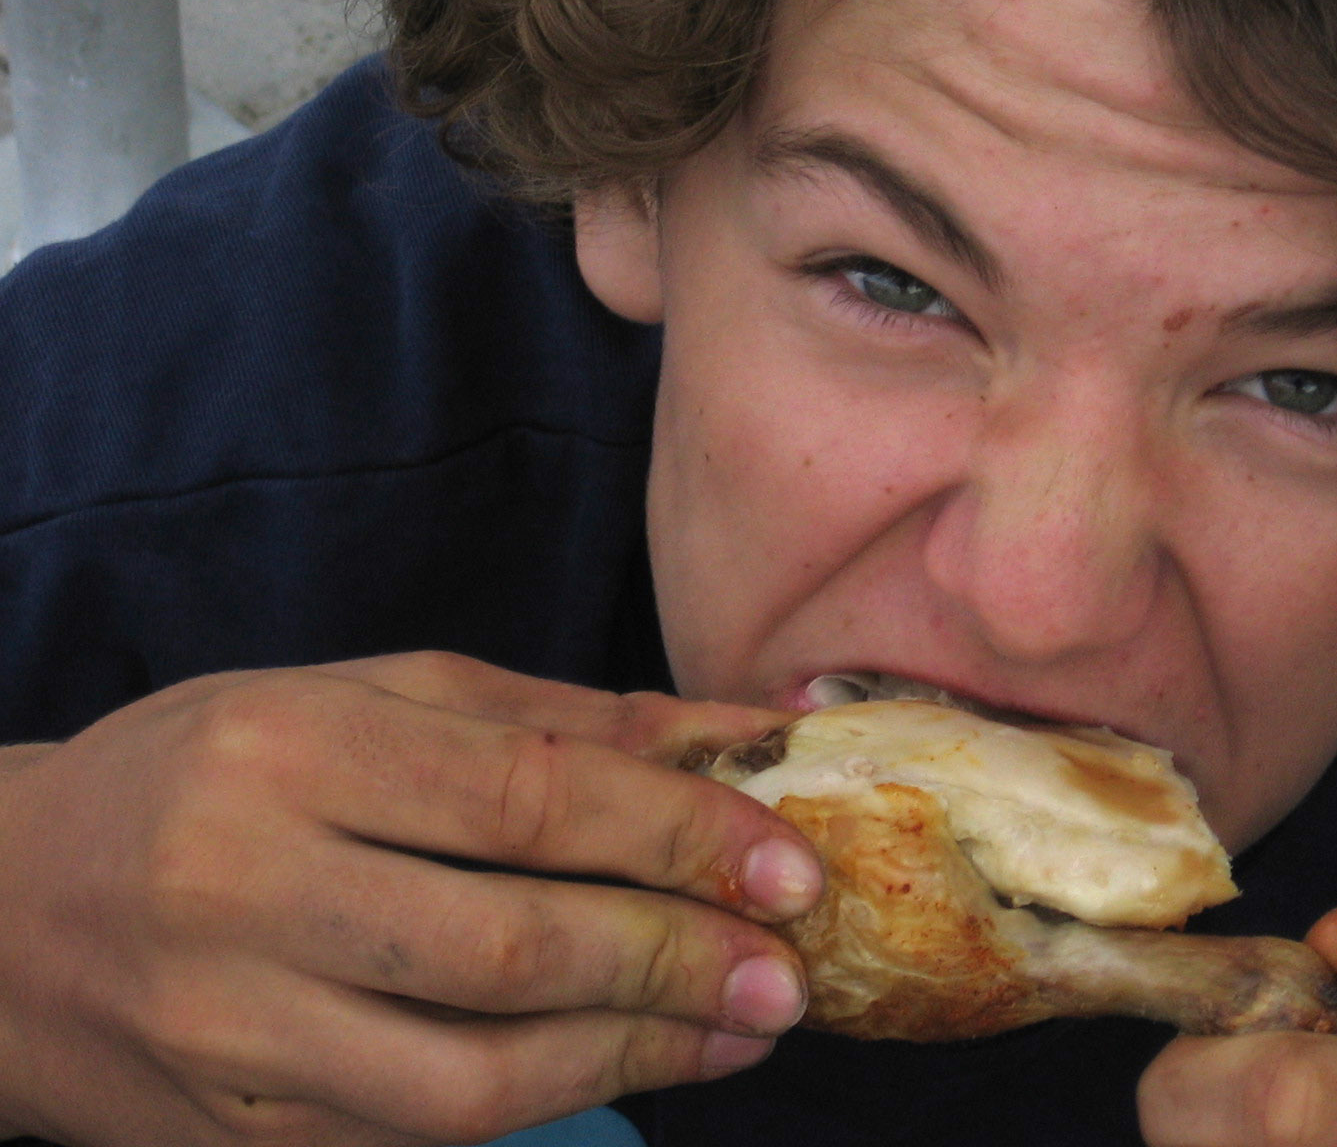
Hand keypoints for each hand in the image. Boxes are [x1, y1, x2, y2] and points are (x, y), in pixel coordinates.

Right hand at [0, 652, 821, 1145]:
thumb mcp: (366, 697)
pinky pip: (415, 1140)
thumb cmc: (211, 768)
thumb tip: (732, 733)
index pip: (529, 800)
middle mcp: (250, 890)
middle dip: (680, 964)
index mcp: (293, 751)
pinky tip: (626, 1067)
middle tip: (793, 972)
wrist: (3, 912)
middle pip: (513, 948)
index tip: (789, 867)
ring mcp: (232, 1033)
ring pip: (471, 1078)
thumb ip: (552, 719)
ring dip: (636, 1059)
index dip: (679, 836)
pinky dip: (544, 1109)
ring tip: (742, 1031)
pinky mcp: (232, 1136)